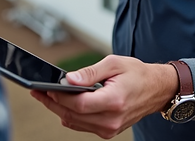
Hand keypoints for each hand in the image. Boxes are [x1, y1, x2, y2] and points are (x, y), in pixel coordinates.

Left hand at [30, 56, 177, 138]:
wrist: (157, 89)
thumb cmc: (138, 74)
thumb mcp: (114, 63)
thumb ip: (90, 72)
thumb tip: (68, 80)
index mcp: (114, 101)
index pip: (78, 104)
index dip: (58, 97)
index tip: (44, 87)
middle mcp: (112, 119)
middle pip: (72, 115)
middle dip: (52, 103)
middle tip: (38, 91)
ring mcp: (110, 129)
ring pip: (74, 123)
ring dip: (58, 110)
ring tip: (45, 96)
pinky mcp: (108, 131)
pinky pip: (82, 126)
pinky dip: (70, 116)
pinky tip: (62, 104)